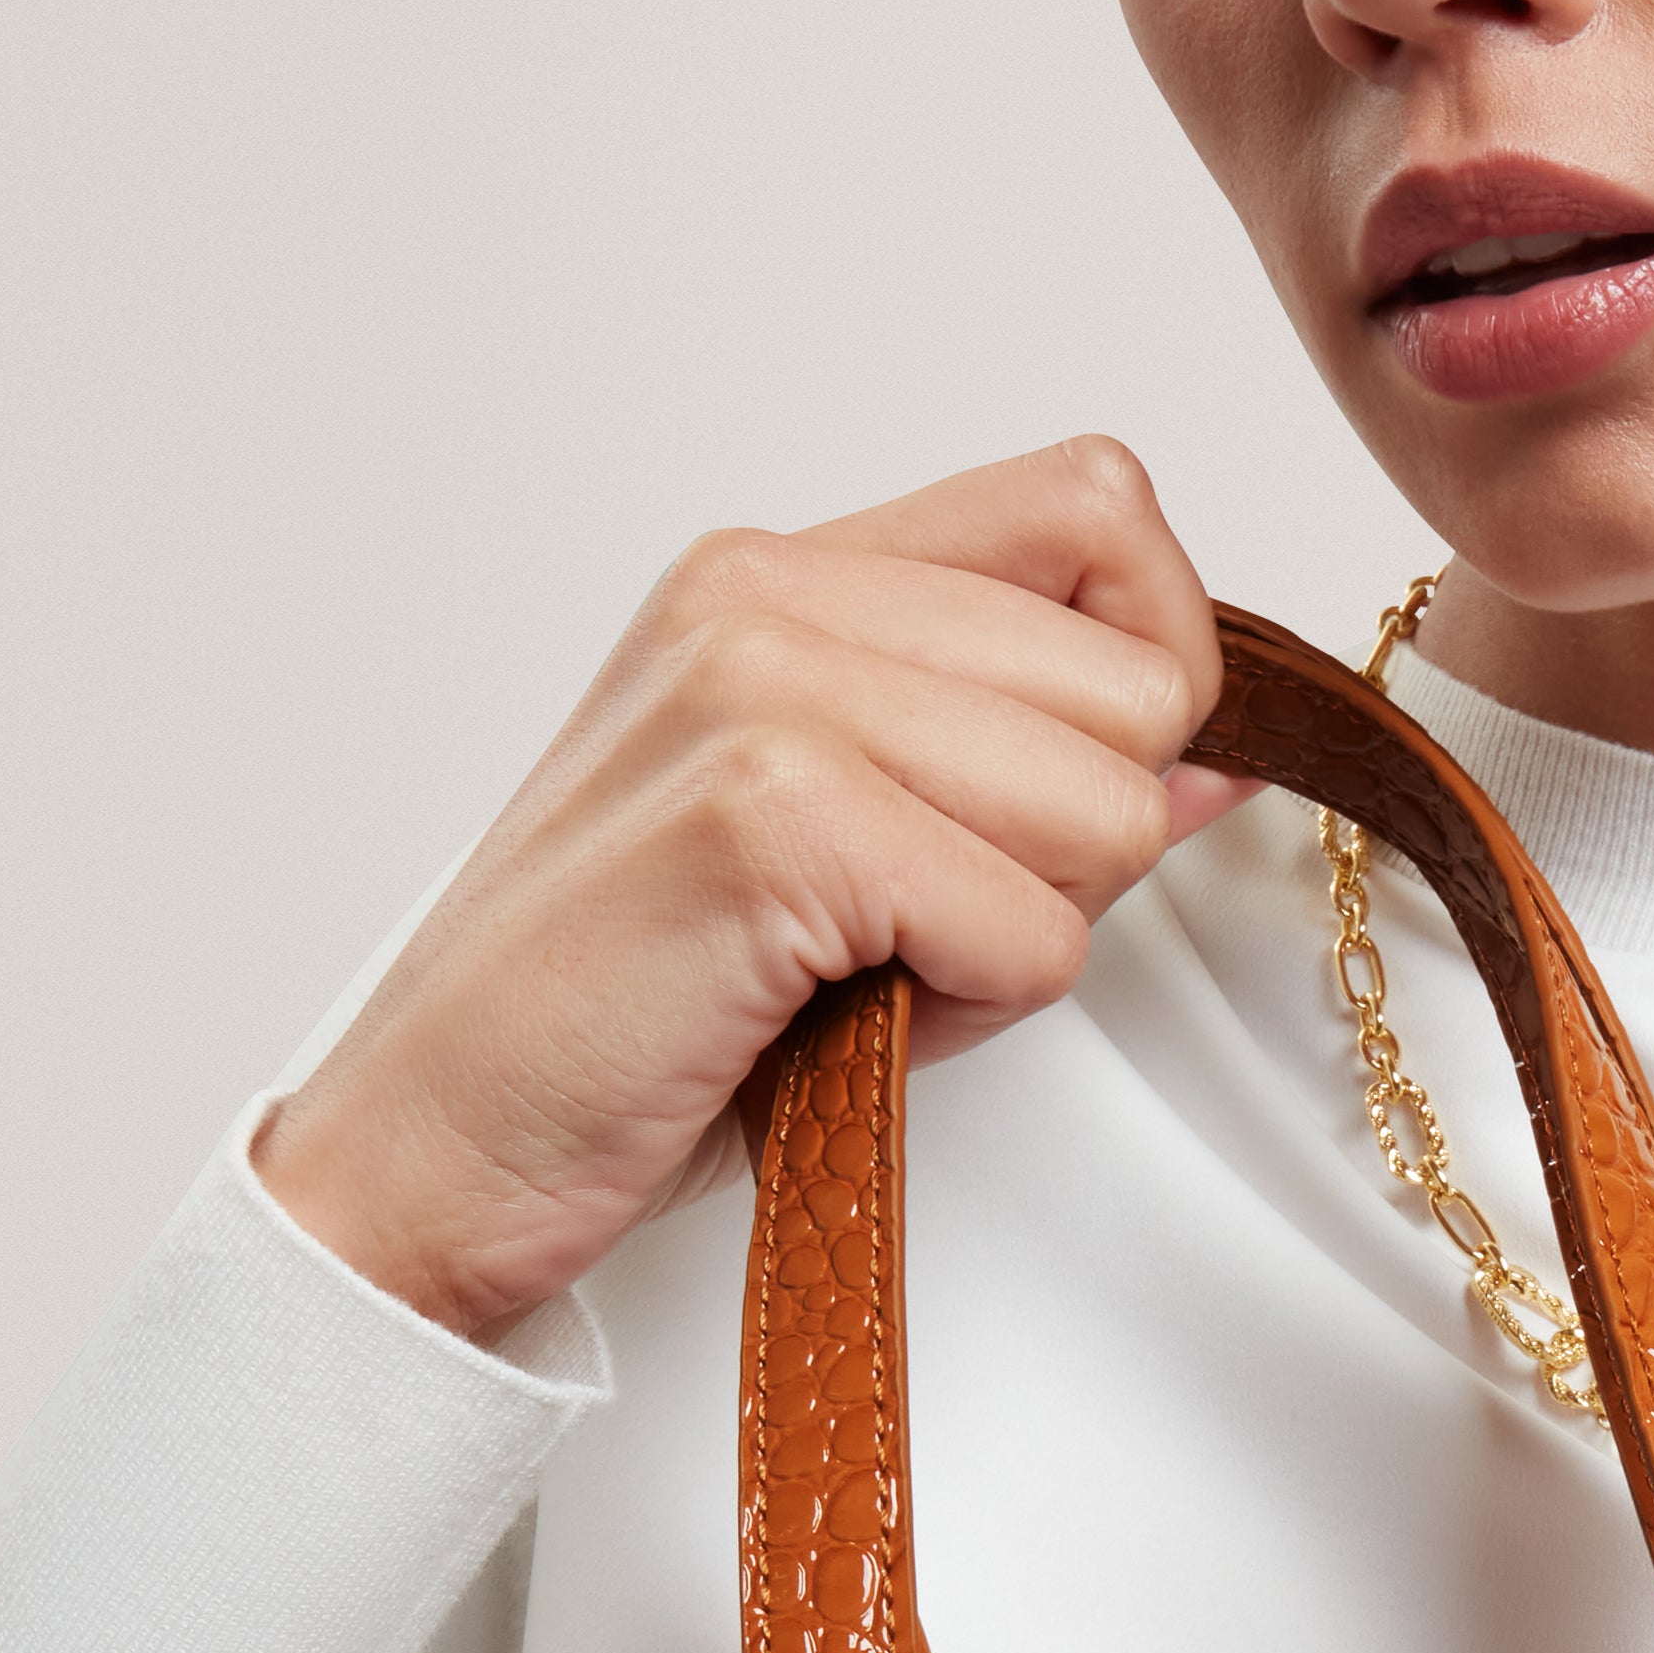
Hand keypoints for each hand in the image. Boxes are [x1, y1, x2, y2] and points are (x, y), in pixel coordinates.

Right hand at [257, 436, 1250, 1339]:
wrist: (435, 1145)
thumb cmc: (637, 1013)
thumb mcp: (849, 850)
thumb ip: (1020, 767)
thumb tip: (1218, 759)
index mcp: (785, 571)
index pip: (1097, 507)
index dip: (1153, 663)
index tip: (1064, 796)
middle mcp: (770, 593)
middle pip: (1139, 682)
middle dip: (1078, 847)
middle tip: (915, 928)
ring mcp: (764, 690)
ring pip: (1109, 808)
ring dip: (1022, 938)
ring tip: (863, 974)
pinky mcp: (770, 820)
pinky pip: (1037, 932)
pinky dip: (970, 1012)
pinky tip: (834, 1020)